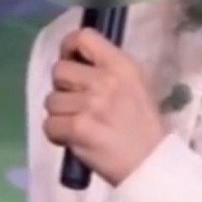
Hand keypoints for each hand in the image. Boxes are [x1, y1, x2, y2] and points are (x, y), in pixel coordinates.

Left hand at [43, 27, 165, 185]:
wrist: (151, 164)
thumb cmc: (143, 127)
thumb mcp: (136, 86)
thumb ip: (108, 70)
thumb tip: (76, 62)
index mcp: (121, 65)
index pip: (83, 37)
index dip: (68, 48)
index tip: (70, 62)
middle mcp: (105, 80)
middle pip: (58, 70)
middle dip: (62, 88)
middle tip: (76, 104)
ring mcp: (91, 104)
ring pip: (51, 100)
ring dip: (60, 114)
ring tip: (78, 125)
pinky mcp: (78, 128)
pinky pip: (49, 124)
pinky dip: (57, 134)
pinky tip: (73, 139)